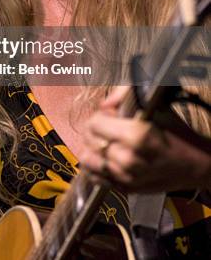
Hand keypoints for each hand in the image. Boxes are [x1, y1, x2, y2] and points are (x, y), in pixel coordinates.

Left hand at [77, 86, 210, 192]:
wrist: (195, 164)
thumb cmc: (176, 133)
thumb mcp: (155, 105)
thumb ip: (124, 95)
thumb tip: (104, 103)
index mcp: (136, 136)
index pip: (95, 123)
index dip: (100, 115)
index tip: (109, 115)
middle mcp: (128, 159)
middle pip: (89, 140)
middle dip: (95, 130)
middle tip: (107, 127)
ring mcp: (126, 177)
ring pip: (88, 159)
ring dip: (93, 148)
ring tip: (105, 142)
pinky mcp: (125, 189)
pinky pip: (95, 177)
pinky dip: (95, 166)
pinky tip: (104, 157)